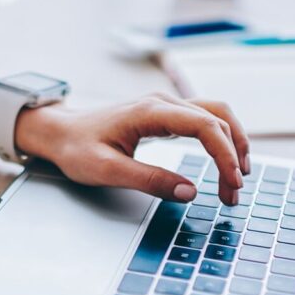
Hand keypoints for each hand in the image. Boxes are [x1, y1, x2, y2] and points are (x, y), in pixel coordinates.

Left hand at [16, 94, 249, 204]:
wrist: (59, 132)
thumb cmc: (77, 149)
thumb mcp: (108, 171)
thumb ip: (150, 180)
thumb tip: (190, 192)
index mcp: (150, 112)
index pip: (205, 126)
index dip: (225, 155)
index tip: (232, 184)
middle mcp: (163, 102)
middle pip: (217, 119)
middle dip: (233, 155)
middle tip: (235, 192)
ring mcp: (165, 106)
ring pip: (215, 116)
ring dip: (232, 145)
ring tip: (236, 180)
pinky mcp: (164, 115)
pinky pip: (203, 120)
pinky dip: (220, 140)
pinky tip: (223, 162)